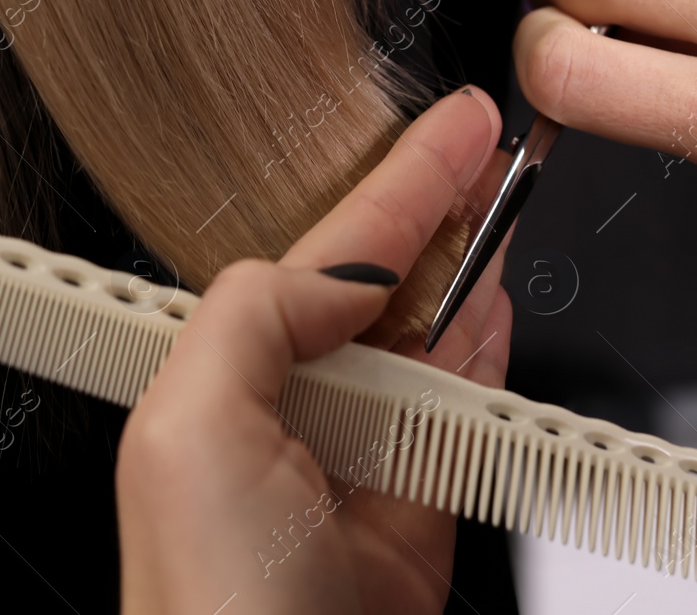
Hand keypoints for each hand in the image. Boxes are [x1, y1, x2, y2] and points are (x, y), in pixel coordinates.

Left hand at [116, 88, 512, 614]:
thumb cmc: (209, 607)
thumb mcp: (186, 432)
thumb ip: (250, 315)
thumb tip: (338, 270)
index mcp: (218, 386)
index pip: (323, 257)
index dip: (395, 185)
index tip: (454, 131)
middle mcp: (288, 418)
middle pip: (382, 288)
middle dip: (437, 213)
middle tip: (490, 149)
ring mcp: (359, 468)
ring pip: (433, 345)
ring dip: (474, 271)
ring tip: (510, 205)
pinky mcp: (417, 524)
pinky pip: (467, 422)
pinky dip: (492, 361)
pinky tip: (503, 307)